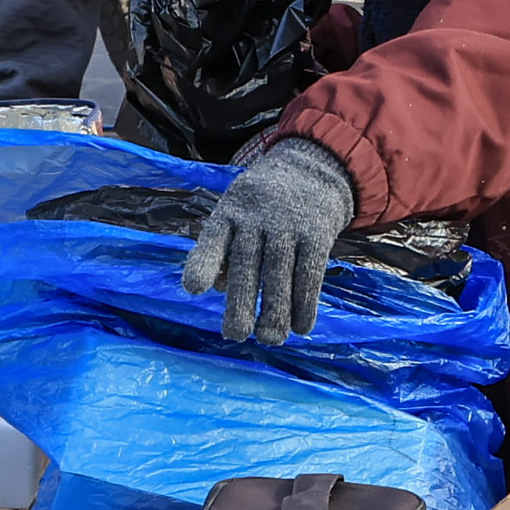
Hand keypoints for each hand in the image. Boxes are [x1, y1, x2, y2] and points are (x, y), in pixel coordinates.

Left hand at [181, 137, 356, 342]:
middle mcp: (256, 218)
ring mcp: (288, 225)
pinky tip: (301, 328)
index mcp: (230, 212)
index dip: (203, 262)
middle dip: (241, 301)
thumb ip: (223, 249)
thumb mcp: (237, 214)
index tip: (193, 288)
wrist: (311, 171)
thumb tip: (216, 288)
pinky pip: (310, 273)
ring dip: (276, 311)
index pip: (213, 238)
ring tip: (270, 339)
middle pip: (247, 263)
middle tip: (235, 335)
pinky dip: (306, 303)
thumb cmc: (262, 206)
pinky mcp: (316, 234)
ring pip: (280, 273)